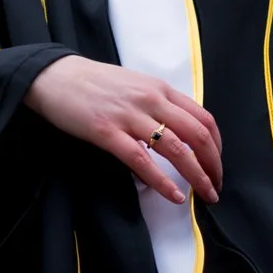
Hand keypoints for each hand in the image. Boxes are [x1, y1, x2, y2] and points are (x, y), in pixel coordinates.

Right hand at [23, 55, 221, 204]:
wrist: (55, 77)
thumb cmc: (95, 83)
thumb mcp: (135, 85)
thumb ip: (158, 104)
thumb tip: (179, 130)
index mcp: (160, 89)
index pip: (203, 118)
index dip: (217, 146)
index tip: (217, 164)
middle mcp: (151, 100)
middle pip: (197, 135)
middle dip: (213, 165)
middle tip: (216, 187)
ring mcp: (129, 116)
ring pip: (176, 149)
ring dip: (196, 176)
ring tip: (204, 194)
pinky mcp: (107, 132)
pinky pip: (142, 160)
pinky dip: (162, 181)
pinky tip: (173, 195)